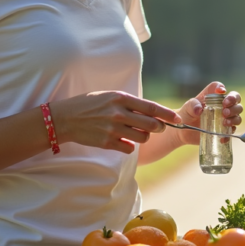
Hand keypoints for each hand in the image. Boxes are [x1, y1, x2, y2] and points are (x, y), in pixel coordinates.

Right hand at [50, 91, 179, 153]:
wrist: (66, 118)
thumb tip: (153, 112)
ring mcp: (113, 129)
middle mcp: (118, 113)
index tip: (178, 119)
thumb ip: (130, 103)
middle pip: (151, 124)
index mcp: (121, 98)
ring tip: (136, 132)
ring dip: (143, 137)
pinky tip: (122, 140)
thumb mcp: (110, 97)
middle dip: (159, 127)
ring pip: (142, 137)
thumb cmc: (90, 105)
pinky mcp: (107, 142)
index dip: (167, 114)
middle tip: (157, 127)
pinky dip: (129, 146)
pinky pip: (129, 148)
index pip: (151, 107)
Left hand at [174, 81, 243, 145]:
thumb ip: (192, 105)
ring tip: (225, 122)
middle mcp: (222, 105)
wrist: (183, 131)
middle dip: (234, 104)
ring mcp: (225, 117)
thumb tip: (199, 109)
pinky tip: (222, 137)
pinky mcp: (224, 129)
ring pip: (238, 115)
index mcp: (212, 96)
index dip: (222, 88)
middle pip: (236, 100)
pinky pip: (232, 131)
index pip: (219, 87)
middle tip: (225, 111)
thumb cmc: (186, 115)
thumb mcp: (187, 108)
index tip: (221, 92)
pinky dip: (229, 134)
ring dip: (234, 118)